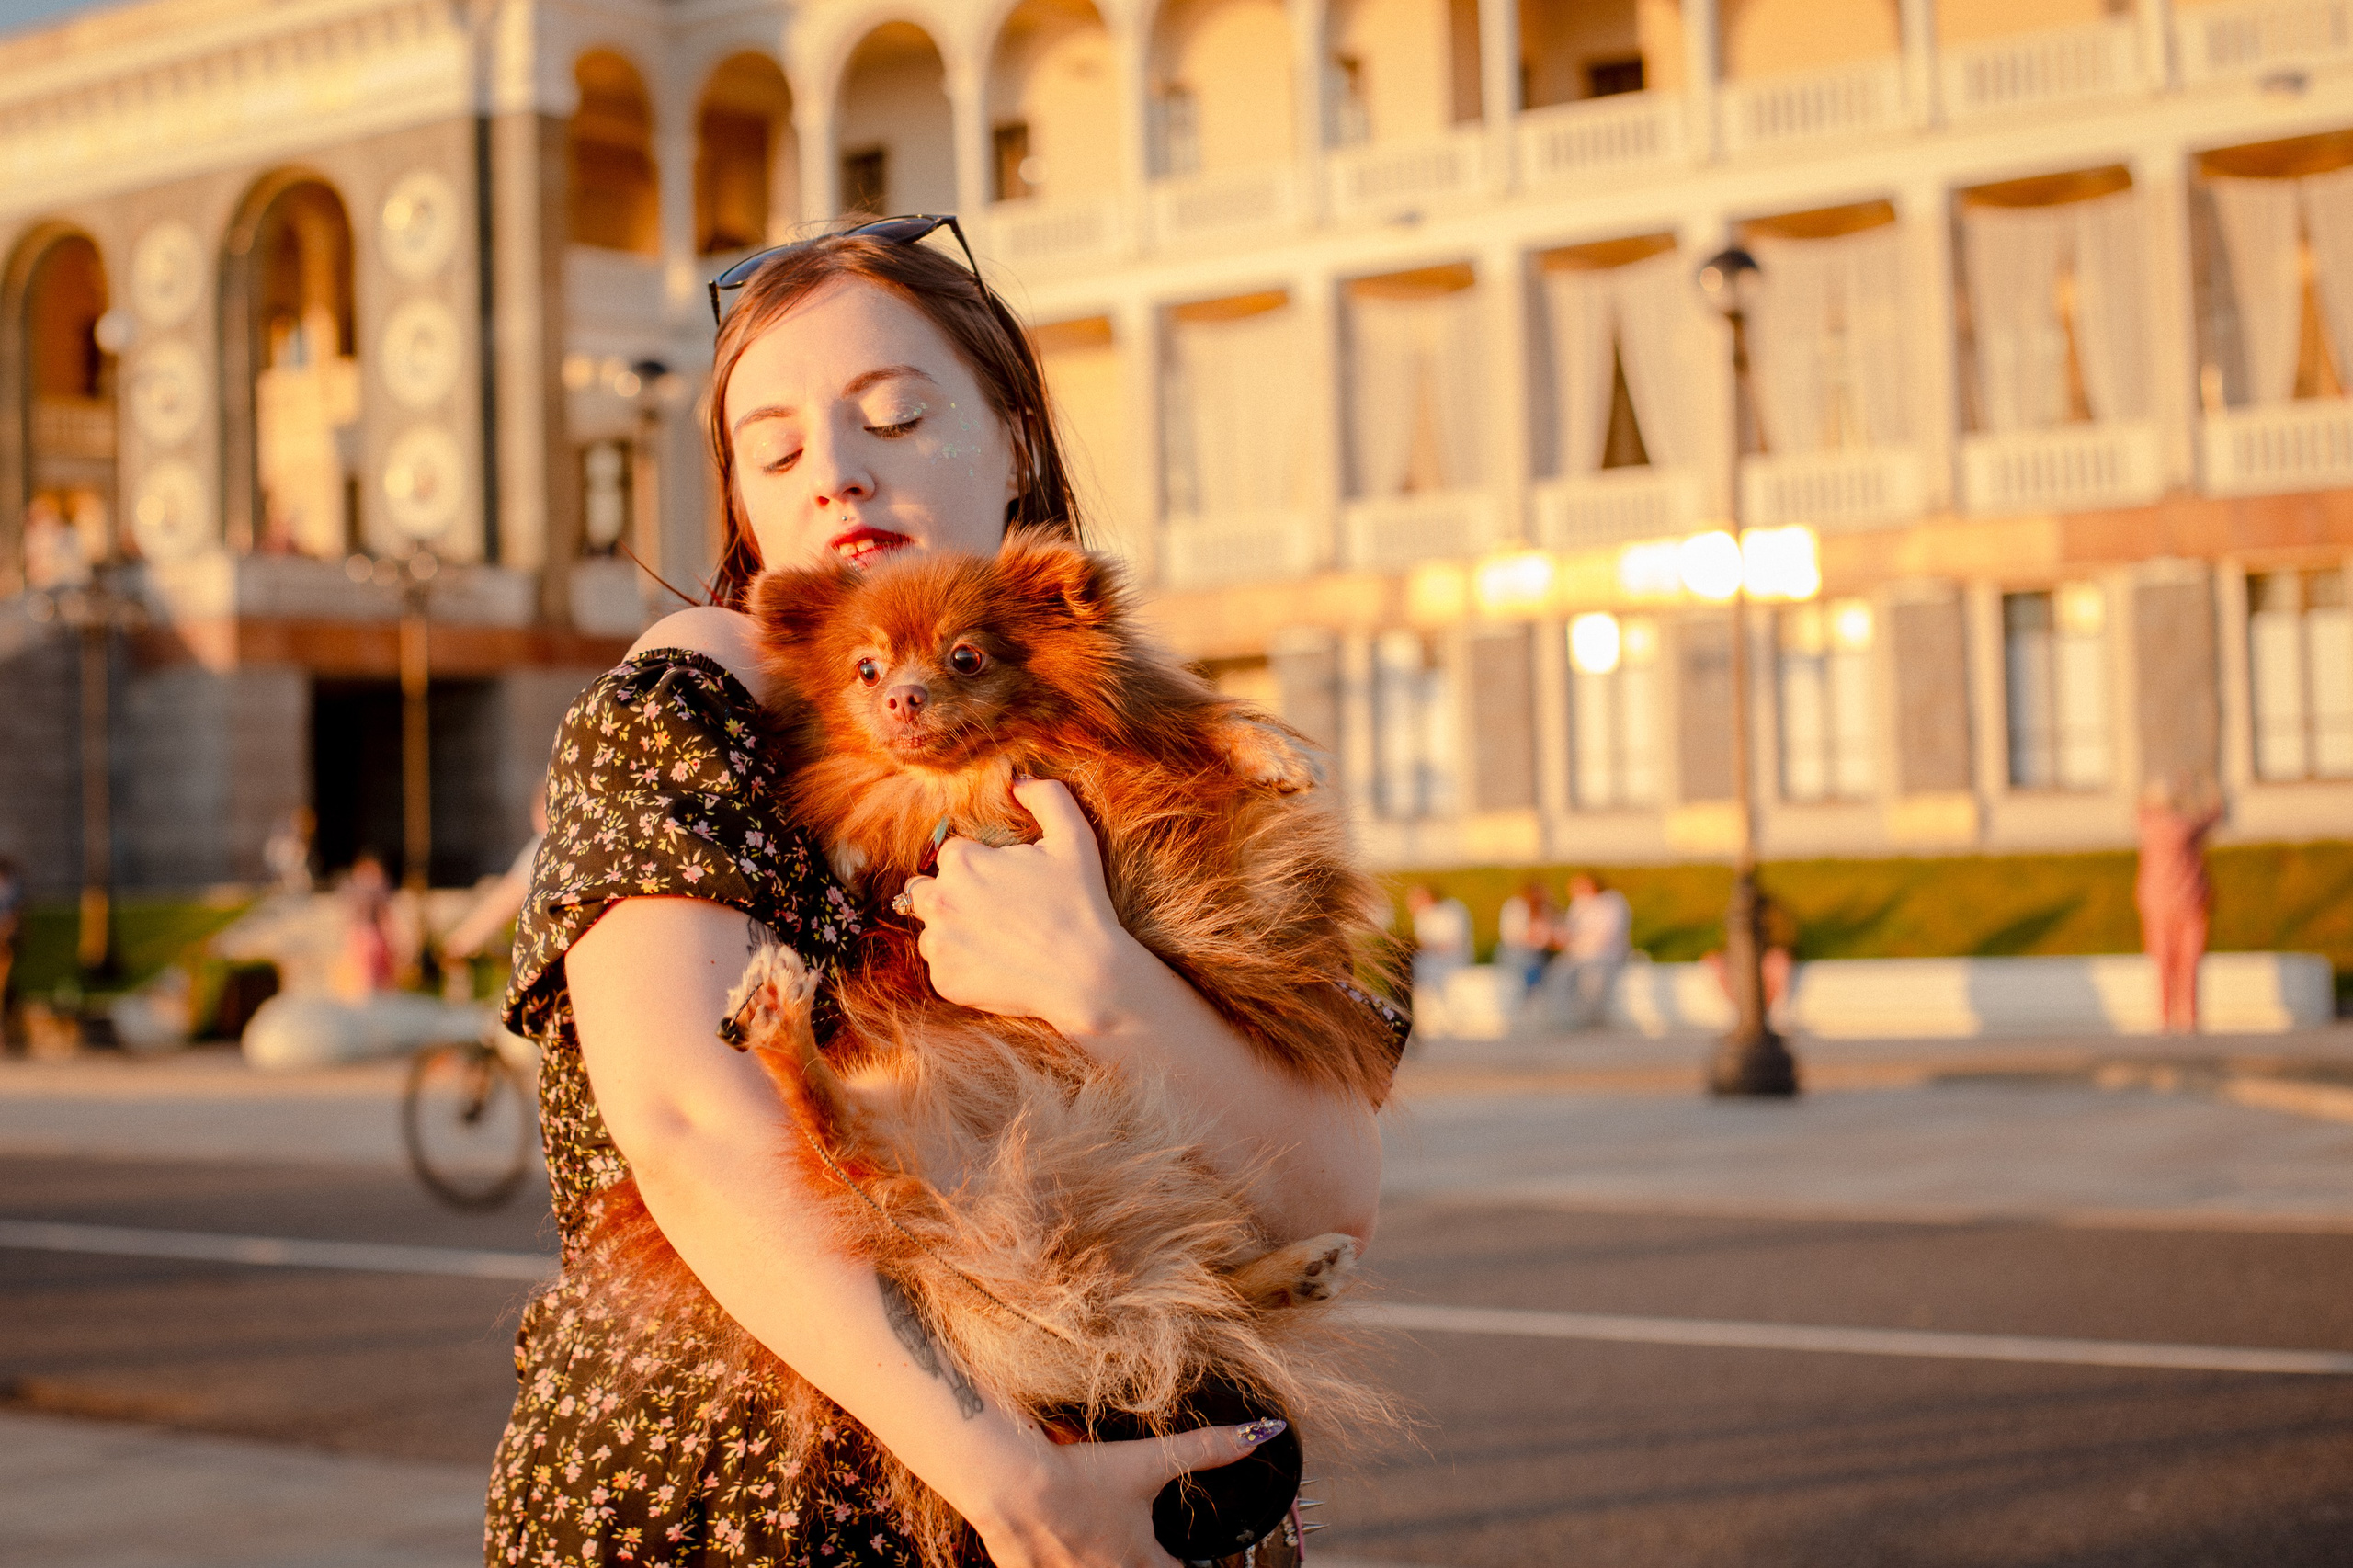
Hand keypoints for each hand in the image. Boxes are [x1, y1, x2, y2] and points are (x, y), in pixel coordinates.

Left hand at [899, 778, 1140, 1036]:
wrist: (1087, 976)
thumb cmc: (1081, 904)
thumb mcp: (1074, 838)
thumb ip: (1046, 796)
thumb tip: (1016, 780)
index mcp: (961, 862)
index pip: (951, 853)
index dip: (982, 864)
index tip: (1009, 881)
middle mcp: (939, 901)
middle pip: (925, 887)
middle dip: (951, 892)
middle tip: (994, 908)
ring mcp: (939, 945)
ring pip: (929, 927)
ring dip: (951, 928)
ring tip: (996, 937)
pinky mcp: (943, 981)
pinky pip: (941, 965)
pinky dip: (961, 964)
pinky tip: (997, 963)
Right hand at [961, 1419, 1280, 1567]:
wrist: (1012, 1484)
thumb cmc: (1079, 1476)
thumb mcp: (1147, 1461)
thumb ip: (1207, 1449)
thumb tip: (1261, 1432)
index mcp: (1137, 1561)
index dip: (1185, 1567)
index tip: (1189, 1560)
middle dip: (1142, 1560)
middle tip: (1142, 1544)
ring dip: (1101, 1559)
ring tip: (1099, 1539)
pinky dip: (1065, 1561)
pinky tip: (1062, 1545)